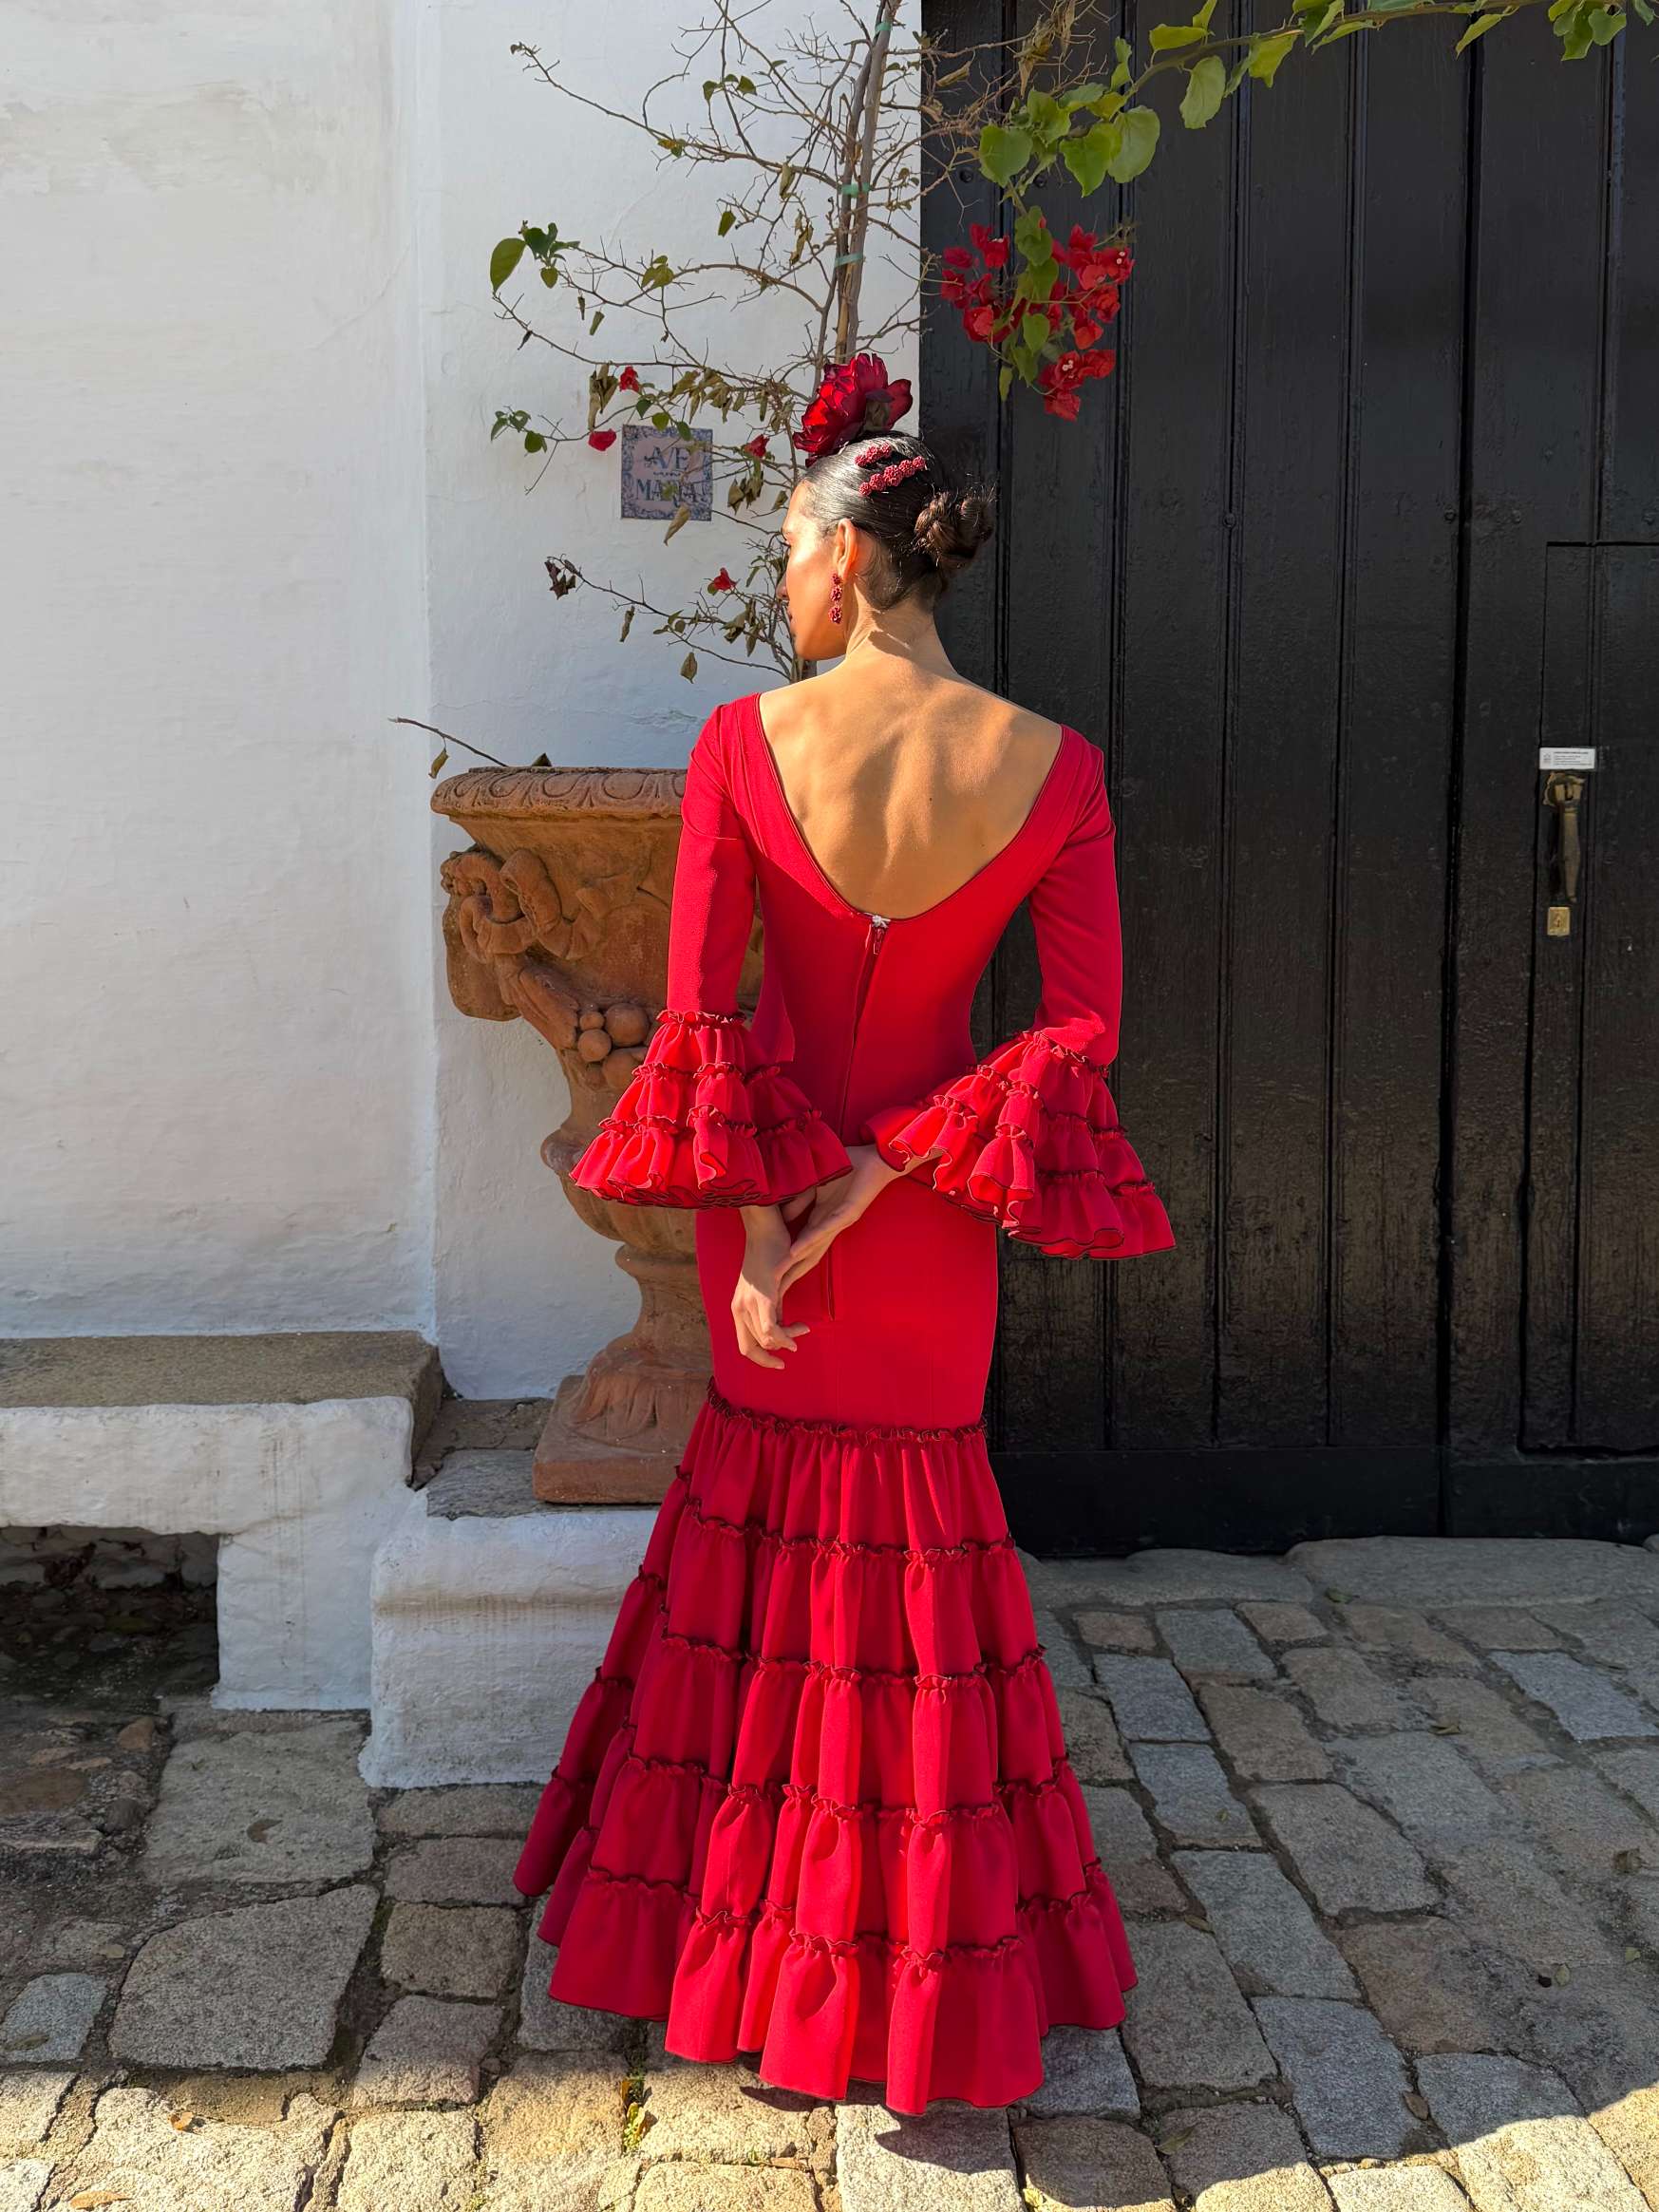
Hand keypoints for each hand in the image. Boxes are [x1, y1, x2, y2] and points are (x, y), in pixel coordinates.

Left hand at [731, 1203, 810, 1367]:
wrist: (765, 1230)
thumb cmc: (770, 1254)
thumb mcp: (769, 1288)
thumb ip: (772, 1307)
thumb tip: (780, 1324)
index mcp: (738, 1308)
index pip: (745, 1346)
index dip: (762, 1359)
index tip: (780, 1359)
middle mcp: (738, 1308)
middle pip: (752, 1348)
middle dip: (773, 1355)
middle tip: (791, 1353)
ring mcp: (748, 1303)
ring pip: (766, 1340)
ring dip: (788, 1339)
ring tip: (803, 1329)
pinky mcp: (762, 1296)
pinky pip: (771, 1328)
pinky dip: (786, 1335)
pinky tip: (800, 1330)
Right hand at [774, 1144, 912, 1299]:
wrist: (876, 1159)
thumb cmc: (847, 1169)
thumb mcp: (813, 1185)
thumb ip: (799, 1200)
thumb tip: (782, 1216)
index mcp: (822, 1217)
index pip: (800, 1243)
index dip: (786, 1258)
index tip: (768, 1273)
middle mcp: (830, 1224)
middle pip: (807, 1253)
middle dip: (789, 1270)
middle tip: (770, 1288)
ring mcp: (840, 1221)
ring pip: (814, 1246)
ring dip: (795, 1260)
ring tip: (778, 1274)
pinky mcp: (849, 1213)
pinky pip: (826, 1229)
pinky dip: (809, 1240)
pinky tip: (795, 1251)